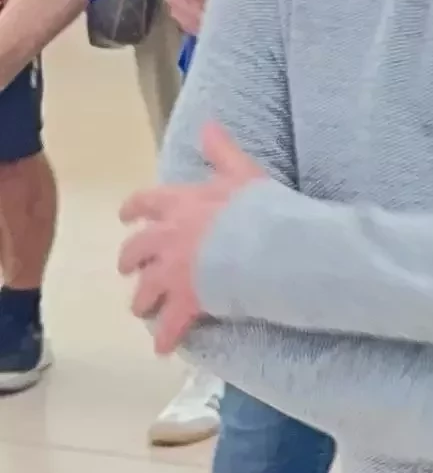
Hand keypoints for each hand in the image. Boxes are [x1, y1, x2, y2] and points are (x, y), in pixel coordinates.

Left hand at [118, 122, 269, 350]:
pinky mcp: (186, 301)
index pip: (145, 203)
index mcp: (180, 205)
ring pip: (145, 290)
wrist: (267, 247)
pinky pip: (170, 325)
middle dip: (130, 262)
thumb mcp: (242, 172)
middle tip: (129, 270)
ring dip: (142, 301)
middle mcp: (168, 238)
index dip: (133, 210)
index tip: (126, 217)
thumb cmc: (259, 209)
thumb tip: (208, 124)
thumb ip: (222, 151)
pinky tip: (163, 349)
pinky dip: (166, 338)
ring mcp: (174, 272)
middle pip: (135, 251)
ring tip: (142, 310)